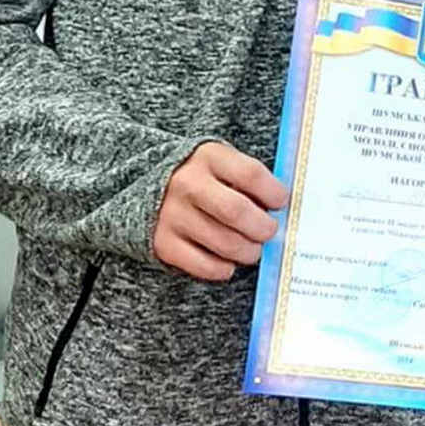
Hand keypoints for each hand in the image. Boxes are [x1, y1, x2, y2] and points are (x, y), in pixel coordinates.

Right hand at [154, 141, 287, 283]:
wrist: (143, 184)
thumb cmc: (201, 177)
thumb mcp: (221, 162)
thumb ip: (248, 179)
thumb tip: (280, 210)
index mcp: (208, 157)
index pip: (250, 174)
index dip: (274, 193)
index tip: (281, 203)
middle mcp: (187, 184)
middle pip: (237, 212)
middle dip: (263, 228)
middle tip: (267, 231)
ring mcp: (172, 214)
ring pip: (226, 243)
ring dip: (248, 251)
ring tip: (251, 248)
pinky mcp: (164, 243)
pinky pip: (205, 265)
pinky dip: (224, 268)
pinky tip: (228, 260)